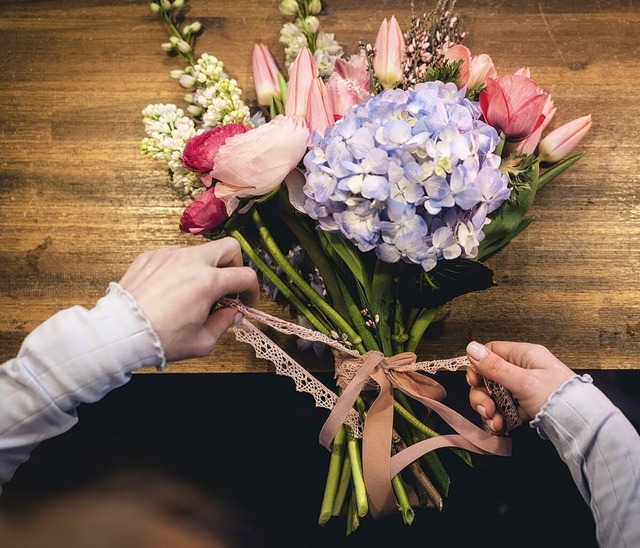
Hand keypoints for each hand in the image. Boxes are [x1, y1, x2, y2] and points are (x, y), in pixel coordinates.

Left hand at [119, 238, 259, 361]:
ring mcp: (169, 255)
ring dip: (206, 268)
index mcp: (208, 282)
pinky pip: (175, 256)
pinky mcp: (151, 256)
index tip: (246, 303)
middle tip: (227, 287)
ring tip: (195, 292)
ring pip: (200, 251)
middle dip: (234, 266)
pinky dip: (181, 269)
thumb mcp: (202, 342)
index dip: (252, 291)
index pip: (245, 276)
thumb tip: (233, 313)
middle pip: (229, 247)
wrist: (120, 333)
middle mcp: (191, 261)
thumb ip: (224, 324)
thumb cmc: (161, 339)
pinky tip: (171, 290)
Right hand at [465, 341, 575, 434]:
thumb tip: (471, 348)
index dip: (478, 366)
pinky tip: (500, 427)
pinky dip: (499, 418)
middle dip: (483, 395)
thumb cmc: (560, 398)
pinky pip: (504, 408)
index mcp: (524, 355)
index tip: (475, 381)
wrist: (583, 425)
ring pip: (495, 395)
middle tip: (486, 408)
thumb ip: (495, 366)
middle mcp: (523, 369)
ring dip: (489, 409)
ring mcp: (524, 388)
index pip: (491, 352)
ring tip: (495, 421)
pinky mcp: (526, 405)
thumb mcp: (523, 381)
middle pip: (489, 377)